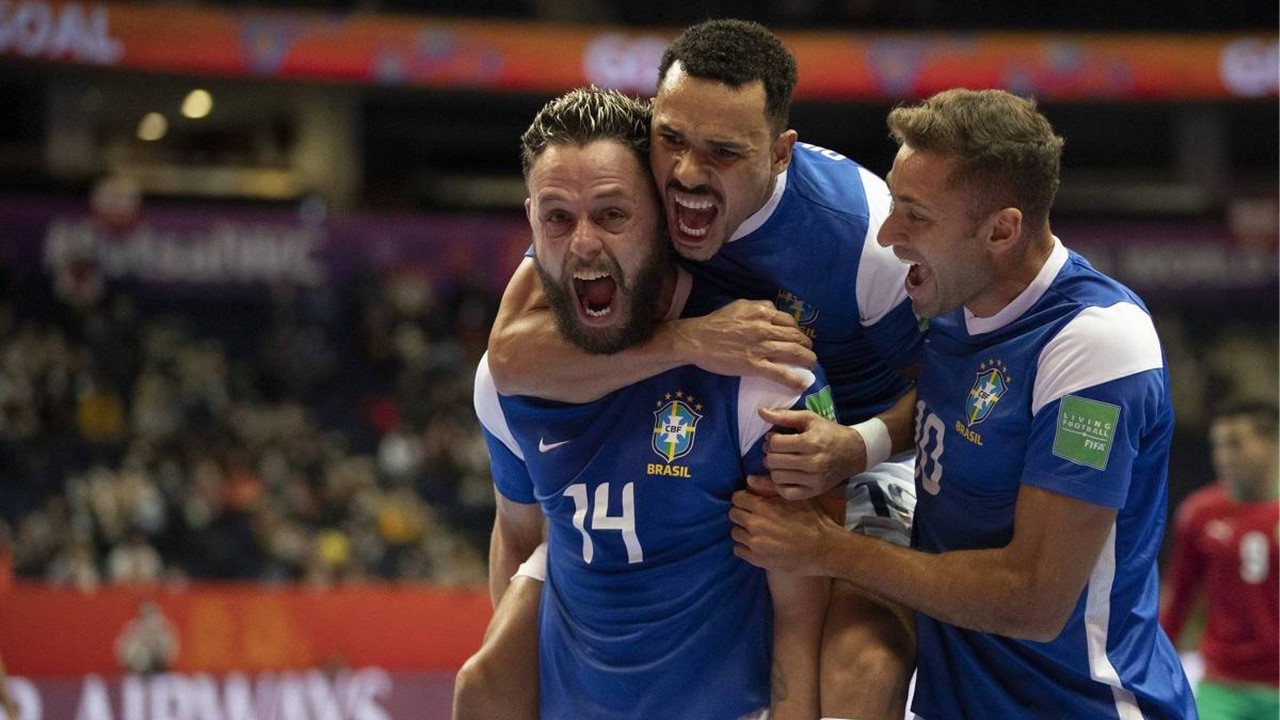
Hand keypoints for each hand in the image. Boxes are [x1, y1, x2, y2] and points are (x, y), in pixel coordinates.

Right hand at [672, 300, 814, 389]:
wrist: (697, 340)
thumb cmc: (715, 323)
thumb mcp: (738, 306)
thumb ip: (758, 306)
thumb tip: (772, 310)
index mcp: (761, 312)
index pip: (788, 321)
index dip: (798, 330)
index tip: (799, 338)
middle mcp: (765, 327)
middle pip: (795, 336)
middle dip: (806, 345)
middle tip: (808, 353)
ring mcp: (761, 347)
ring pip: (794, 352)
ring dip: (807, 360)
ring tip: (811, 365)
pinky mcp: (755, 365)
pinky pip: (781, 373)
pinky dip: (795, 379)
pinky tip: (803, 383)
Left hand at [729, 484, 839, 575]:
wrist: (823, 549)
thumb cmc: (812, 520)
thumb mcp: (794, 498)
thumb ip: (768, 487)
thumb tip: (749, 479)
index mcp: (762, 506)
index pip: (737, 498)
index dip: (744, 499)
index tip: (751, 503)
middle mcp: (754, 524)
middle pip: (733, 514)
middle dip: (742, 513)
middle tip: (754, 517)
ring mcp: (754, 543)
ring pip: (735, 533)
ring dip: (743, 531)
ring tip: (757, 532)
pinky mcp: (757, 559)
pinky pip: (738, 550)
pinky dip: (745, 547)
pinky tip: (757, 544)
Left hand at [759, 407, 865, 498]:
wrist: (853, 452)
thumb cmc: (829, 433)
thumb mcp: (809, 419)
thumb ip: (784, 416)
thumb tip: (761, 412)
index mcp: (810, 442)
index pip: (775, 444)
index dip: (771, 439)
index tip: (776, 437)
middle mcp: (812, 463)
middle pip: (773, 461)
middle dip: (770, 453)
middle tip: (777, 450)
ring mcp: (813, 480)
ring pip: (777, 477)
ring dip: (774, 469)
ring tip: (781, 462)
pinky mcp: (814, 491)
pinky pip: (786, 493)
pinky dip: (780, 485)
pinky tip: (785, 475)